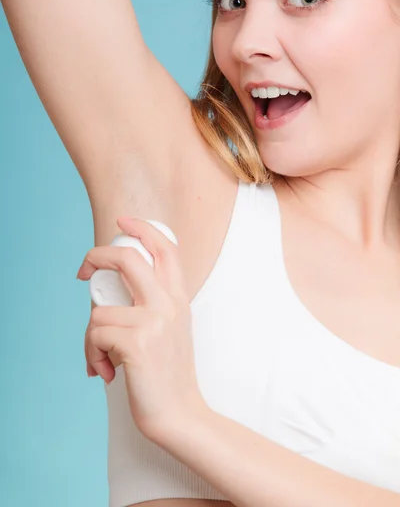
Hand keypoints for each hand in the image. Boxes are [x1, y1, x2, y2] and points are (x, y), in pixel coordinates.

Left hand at [78, 217, 207, 440]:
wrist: (180, 414)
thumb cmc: (169, 374)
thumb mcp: (171, 328)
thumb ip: (153, 304)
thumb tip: (109, 294)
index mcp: (178, 298)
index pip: (166, 248)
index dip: (142, 227)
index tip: (122, 221)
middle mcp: (169, 304)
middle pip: (128, 257)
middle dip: (97, 255)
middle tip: (84, 270)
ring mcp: (154, 322)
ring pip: (99, 309)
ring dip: (91, 337)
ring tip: (103, 358)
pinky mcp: (137, 343)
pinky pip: (96, 334)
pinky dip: (92, 354)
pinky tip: (107, 371)